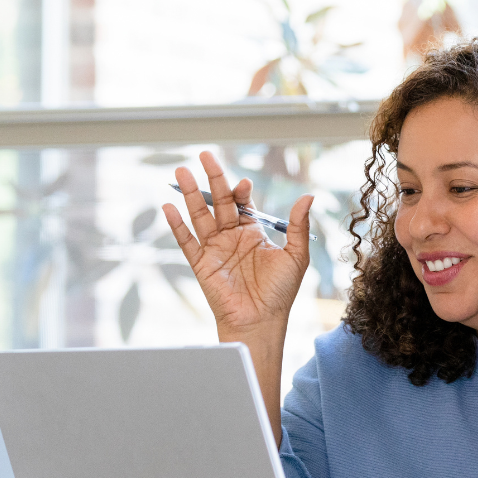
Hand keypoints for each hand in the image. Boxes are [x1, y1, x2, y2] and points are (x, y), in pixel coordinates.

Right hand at [162, 151, 313, 343]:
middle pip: (219, 202)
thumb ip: (297, 225)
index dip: (241, 190)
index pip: (242, 202)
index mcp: (253, 233)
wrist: (261, 321)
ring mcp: (214, 249)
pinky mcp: (201, 264)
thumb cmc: (280, 293)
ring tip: (181, 171)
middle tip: (204, 155)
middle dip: (212, 179)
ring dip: (190, 194)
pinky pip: (186, 241)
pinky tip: (169, 206)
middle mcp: (231, 237)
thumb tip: (308, 195)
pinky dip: (176, 224)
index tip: (243, 183)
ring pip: (200, 215)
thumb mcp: (296, 256)